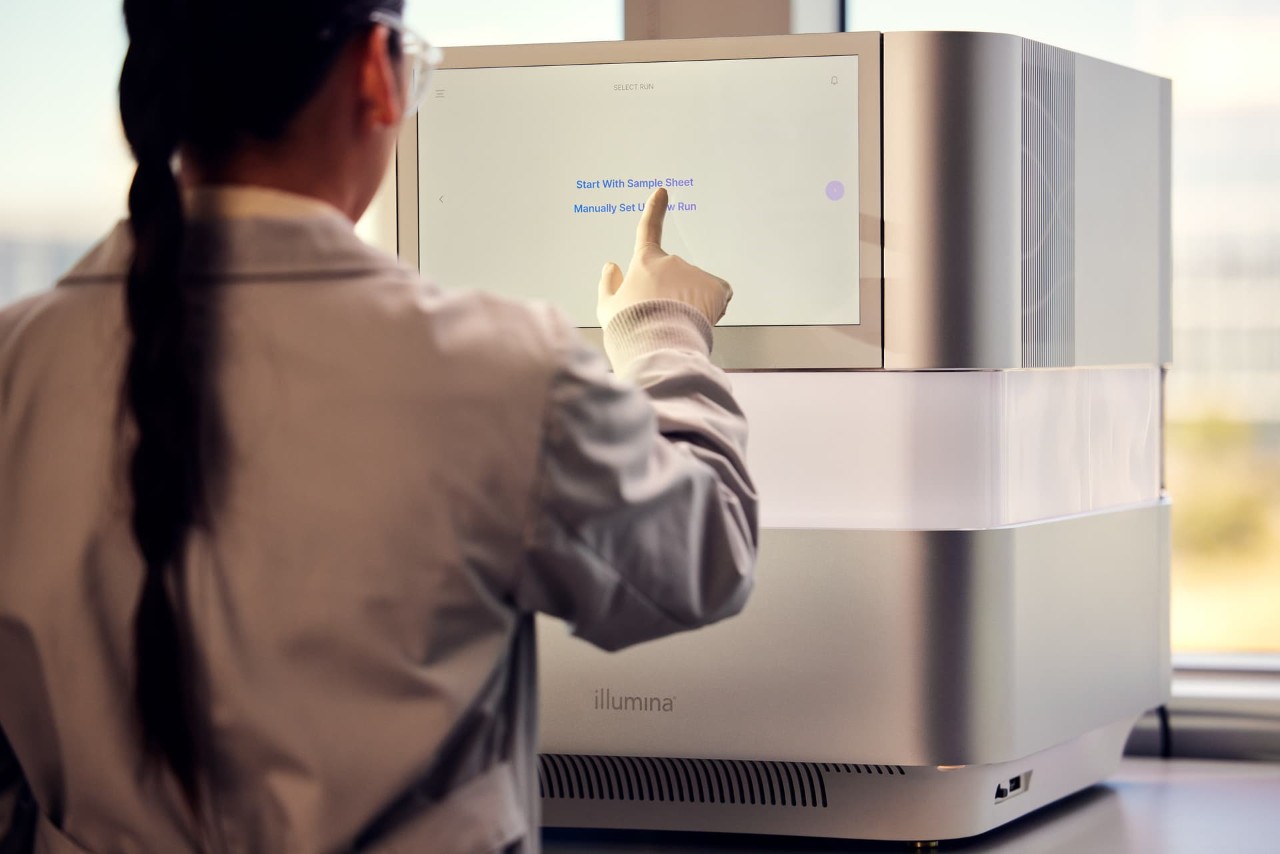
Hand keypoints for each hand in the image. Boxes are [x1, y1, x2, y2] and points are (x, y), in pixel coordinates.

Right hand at [597, 187, 732, 328]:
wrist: (658, 345)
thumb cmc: (630, 328)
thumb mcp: (607, 308)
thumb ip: (608, 285)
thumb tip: (610, 267)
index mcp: (644, 262)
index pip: (649, 229)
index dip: (655, 210)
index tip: (662, 192)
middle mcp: (671, 261)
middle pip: (675, 277)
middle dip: (673, 294)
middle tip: (663, 318)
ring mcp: (695, 272)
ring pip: (696, 288)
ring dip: (691, 303)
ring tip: (679, 324)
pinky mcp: (716, 286)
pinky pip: (718, 296)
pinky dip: (713, 307)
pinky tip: (700, 321)